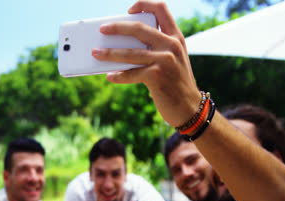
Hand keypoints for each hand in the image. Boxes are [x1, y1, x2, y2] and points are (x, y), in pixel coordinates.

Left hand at [91, 0, 200, 127]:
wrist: (189, 107)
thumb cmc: (175, 82)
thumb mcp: (173, 59)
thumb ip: (156, 48)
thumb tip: (123, 46)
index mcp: (176, 37)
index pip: (161, 9)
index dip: (144, 5)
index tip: (129, 10)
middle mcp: (172, 45)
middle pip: (139, 28)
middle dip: (118, 28)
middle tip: (102, 30)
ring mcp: (165, 60)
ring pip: (130, 53)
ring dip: (110, 53)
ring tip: (96, 53)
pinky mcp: (157, 76)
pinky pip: (131, 73)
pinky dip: (119, 75)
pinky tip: (110, 76)